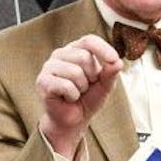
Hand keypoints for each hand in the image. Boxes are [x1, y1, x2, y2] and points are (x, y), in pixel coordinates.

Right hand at [35, 35, 123, 157]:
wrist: (73, 119)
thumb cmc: (88, 98)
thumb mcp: (104, 85)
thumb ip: (111, 73)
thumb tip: (118, 62)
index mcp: (76, 49)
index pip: (89, 40)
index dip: (103, 48)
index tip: (113, 59)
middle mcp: (61, 54)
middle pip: (84, 57)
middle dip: (91, 77)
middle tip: (85, 87)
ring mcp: (49, 66)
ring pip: (75, 72)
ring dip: (82, 88)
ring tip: (77, 93)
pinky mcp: (43, 81)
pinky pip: (66, 85)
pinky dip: (73, 96)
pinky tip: (68, 98)